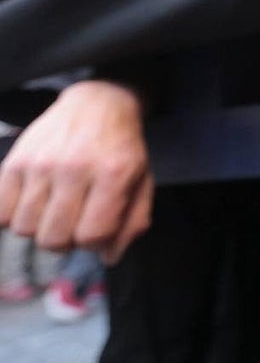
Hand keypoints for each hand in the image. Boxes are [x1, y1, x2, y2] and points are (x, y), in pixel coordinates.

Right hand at [0, 80, 151, 263]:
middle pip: (54, 238)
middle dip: (66, 240)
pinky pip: (2, 214)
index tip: (97, 227)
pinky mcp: (14, 161)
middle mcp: (74, 168)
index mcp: (113, 174)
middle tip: (74, 220)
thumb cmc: (121, 150)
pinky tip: (34, 202)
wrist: (97, 104)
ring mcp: (40, 164)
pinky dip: (15, 216)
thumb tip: (109, 258)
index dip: (94, 242)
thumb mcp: (142, 181)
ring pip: (26, 229)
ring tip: (55, 209)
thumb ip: (132, 223)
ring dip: (41, 228)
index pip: (91, 236)